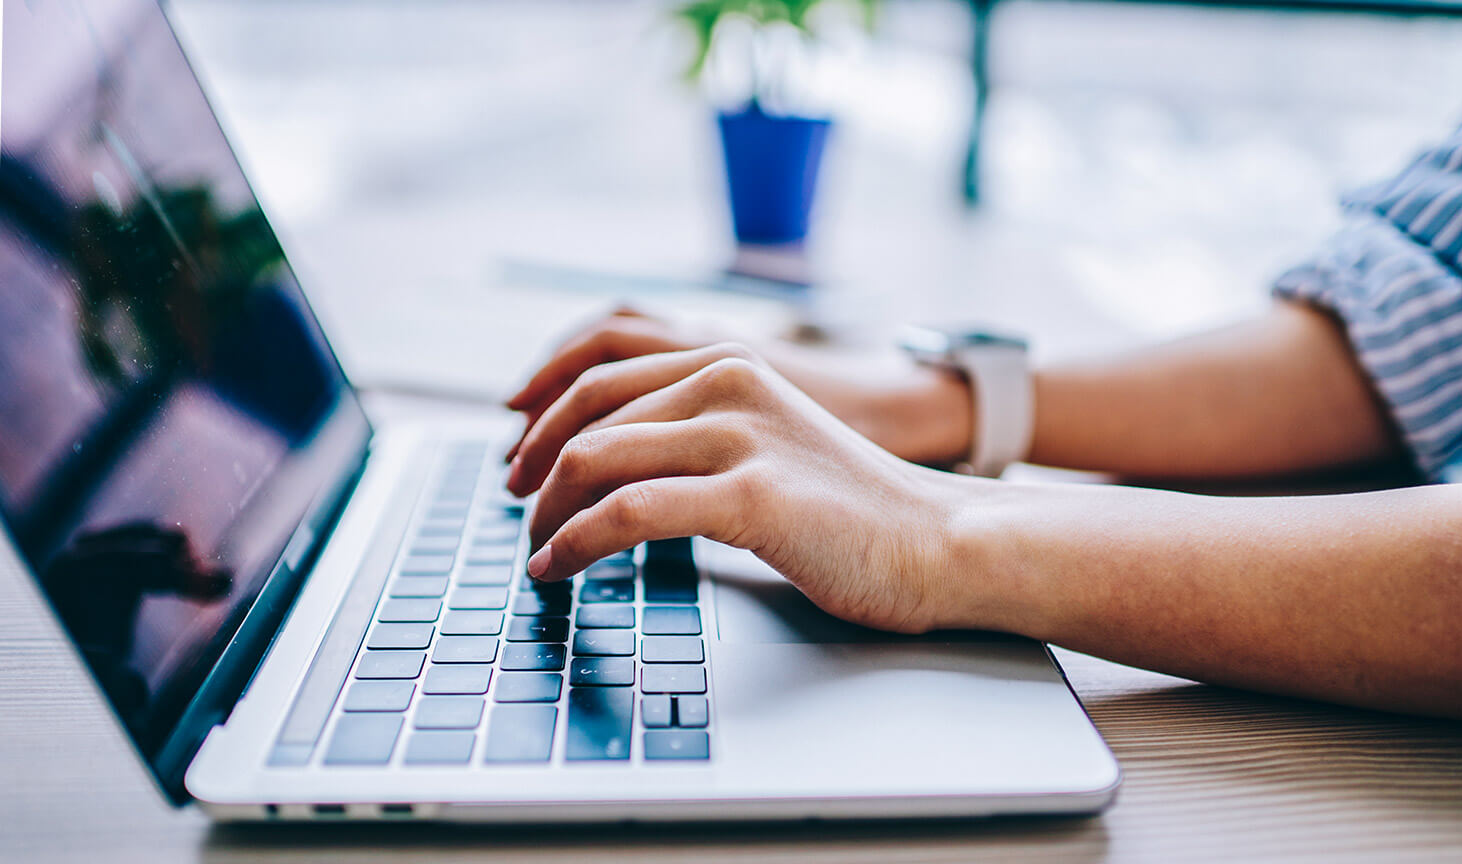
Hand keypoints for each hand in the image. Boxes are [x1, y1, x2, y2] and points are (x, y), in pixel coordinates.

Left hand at [509, 343, 966, 632]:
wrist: (939, 539)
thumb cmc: (854, 508)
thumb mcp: (769, 441)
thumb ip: (702, 434)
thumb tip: (622, 466)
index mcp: (728, 363)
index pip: (600, 375)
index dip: (543, 420)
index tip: (519, 461)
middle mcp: (727, 382)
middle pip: (586, 414)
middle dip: (533, 465)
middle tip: (515, 508)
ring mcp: (739, 435)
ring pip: (595, 460)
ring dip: (547, 512)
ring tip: (537, 550)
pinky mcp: (750, 495)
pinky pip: (627, 512)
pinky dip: (574, 543)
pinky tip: (558, 568)